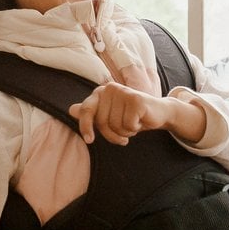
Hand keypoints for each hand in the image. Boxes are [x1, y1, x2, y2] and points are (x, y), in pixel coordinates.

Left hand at [68, 82, 204, 145]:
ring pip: (115, 125)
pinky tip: (140, 122)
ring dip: (125, 133)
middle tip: (123, 134)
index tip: (89, 141)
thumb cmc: (131, 116)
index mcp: (101, 92)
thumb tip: (71, 110)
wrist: (158, 113)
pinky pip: (128, 125)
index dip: (85, 126)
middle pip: (102, 122)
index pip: (86, 110)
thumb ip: (92, 112)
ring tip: (133, 125)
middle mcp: (110, 88)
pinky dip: (134, 129)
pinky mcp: (136, 99)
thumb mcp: (110, 115)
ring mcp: (123, 92)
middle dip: (112, 134)